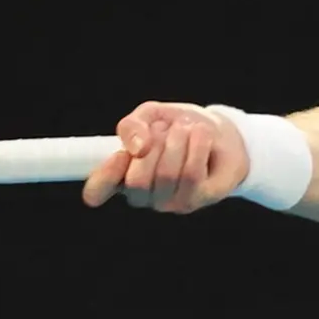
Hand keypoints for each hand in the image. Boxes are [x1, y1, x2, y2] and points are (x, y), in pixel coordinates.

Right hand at [83, 101, 247, 211]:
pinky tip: (201, 135)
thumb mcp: (150, 116)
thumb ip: (133, 126)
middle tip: (166, 129)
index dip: (103, 176)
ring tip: (186, 128)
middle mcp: (141, 195)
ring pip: (167, 175)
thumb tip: (136, 146)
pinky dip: (197, 146)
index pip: (98, 189)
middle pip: (137, 180)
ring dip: (178, 142)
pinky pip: (192, 174)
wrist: (219, 132)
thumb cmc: (177, 127)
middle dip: (154, 145)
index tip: (120, 154)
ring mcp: (168, 202)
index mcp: (121, 174)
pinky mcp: (196, 201)